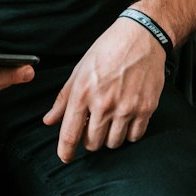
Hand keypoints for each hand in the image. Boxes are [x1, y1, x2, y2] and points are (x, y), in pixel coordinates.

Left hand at [43, 18, 167, 162]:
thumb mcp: (79, 70)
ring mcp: (127, 107)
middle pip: (93, 143)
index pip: (70, 133)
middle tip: (93, 126)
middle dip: (90, 139)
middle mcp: (104, 103)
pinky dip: (129, 133)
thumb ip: (63, 99)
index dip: (65, 151)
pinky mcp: (146, 108)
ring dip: (109, 137)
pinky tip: (126, 119)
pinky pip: (134, 136)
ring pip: (114, 143)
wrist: (141, 37)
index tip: (65, 158)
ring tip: (110, 121)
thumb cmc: (107, 50)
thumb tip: (49, 121)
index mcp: (83, 93)